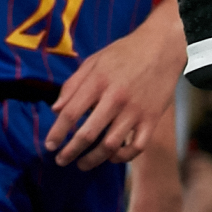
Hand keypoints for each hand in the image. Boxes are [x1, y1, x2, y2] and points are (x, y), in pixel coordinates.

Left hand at [47, 26, 184, 169]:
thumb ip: (73, 85)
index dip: (57, 132)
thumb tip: (55, 110)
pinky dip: (122, 157)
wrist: (162, 47)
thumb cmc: (124, 53)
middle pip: (88, 134)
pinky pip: (136, 147)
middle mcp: (115, 98)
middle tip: (60, 160)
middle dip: (70, 151)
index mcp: (98, 81)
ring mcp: (135, 111)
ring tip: (82, 164)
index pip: (71, 113)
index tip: (49, 145)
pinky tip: (111, 157)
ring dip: (93, 159)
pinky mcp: (152, 119)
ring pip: (110, 146)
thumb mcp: (94, 61)